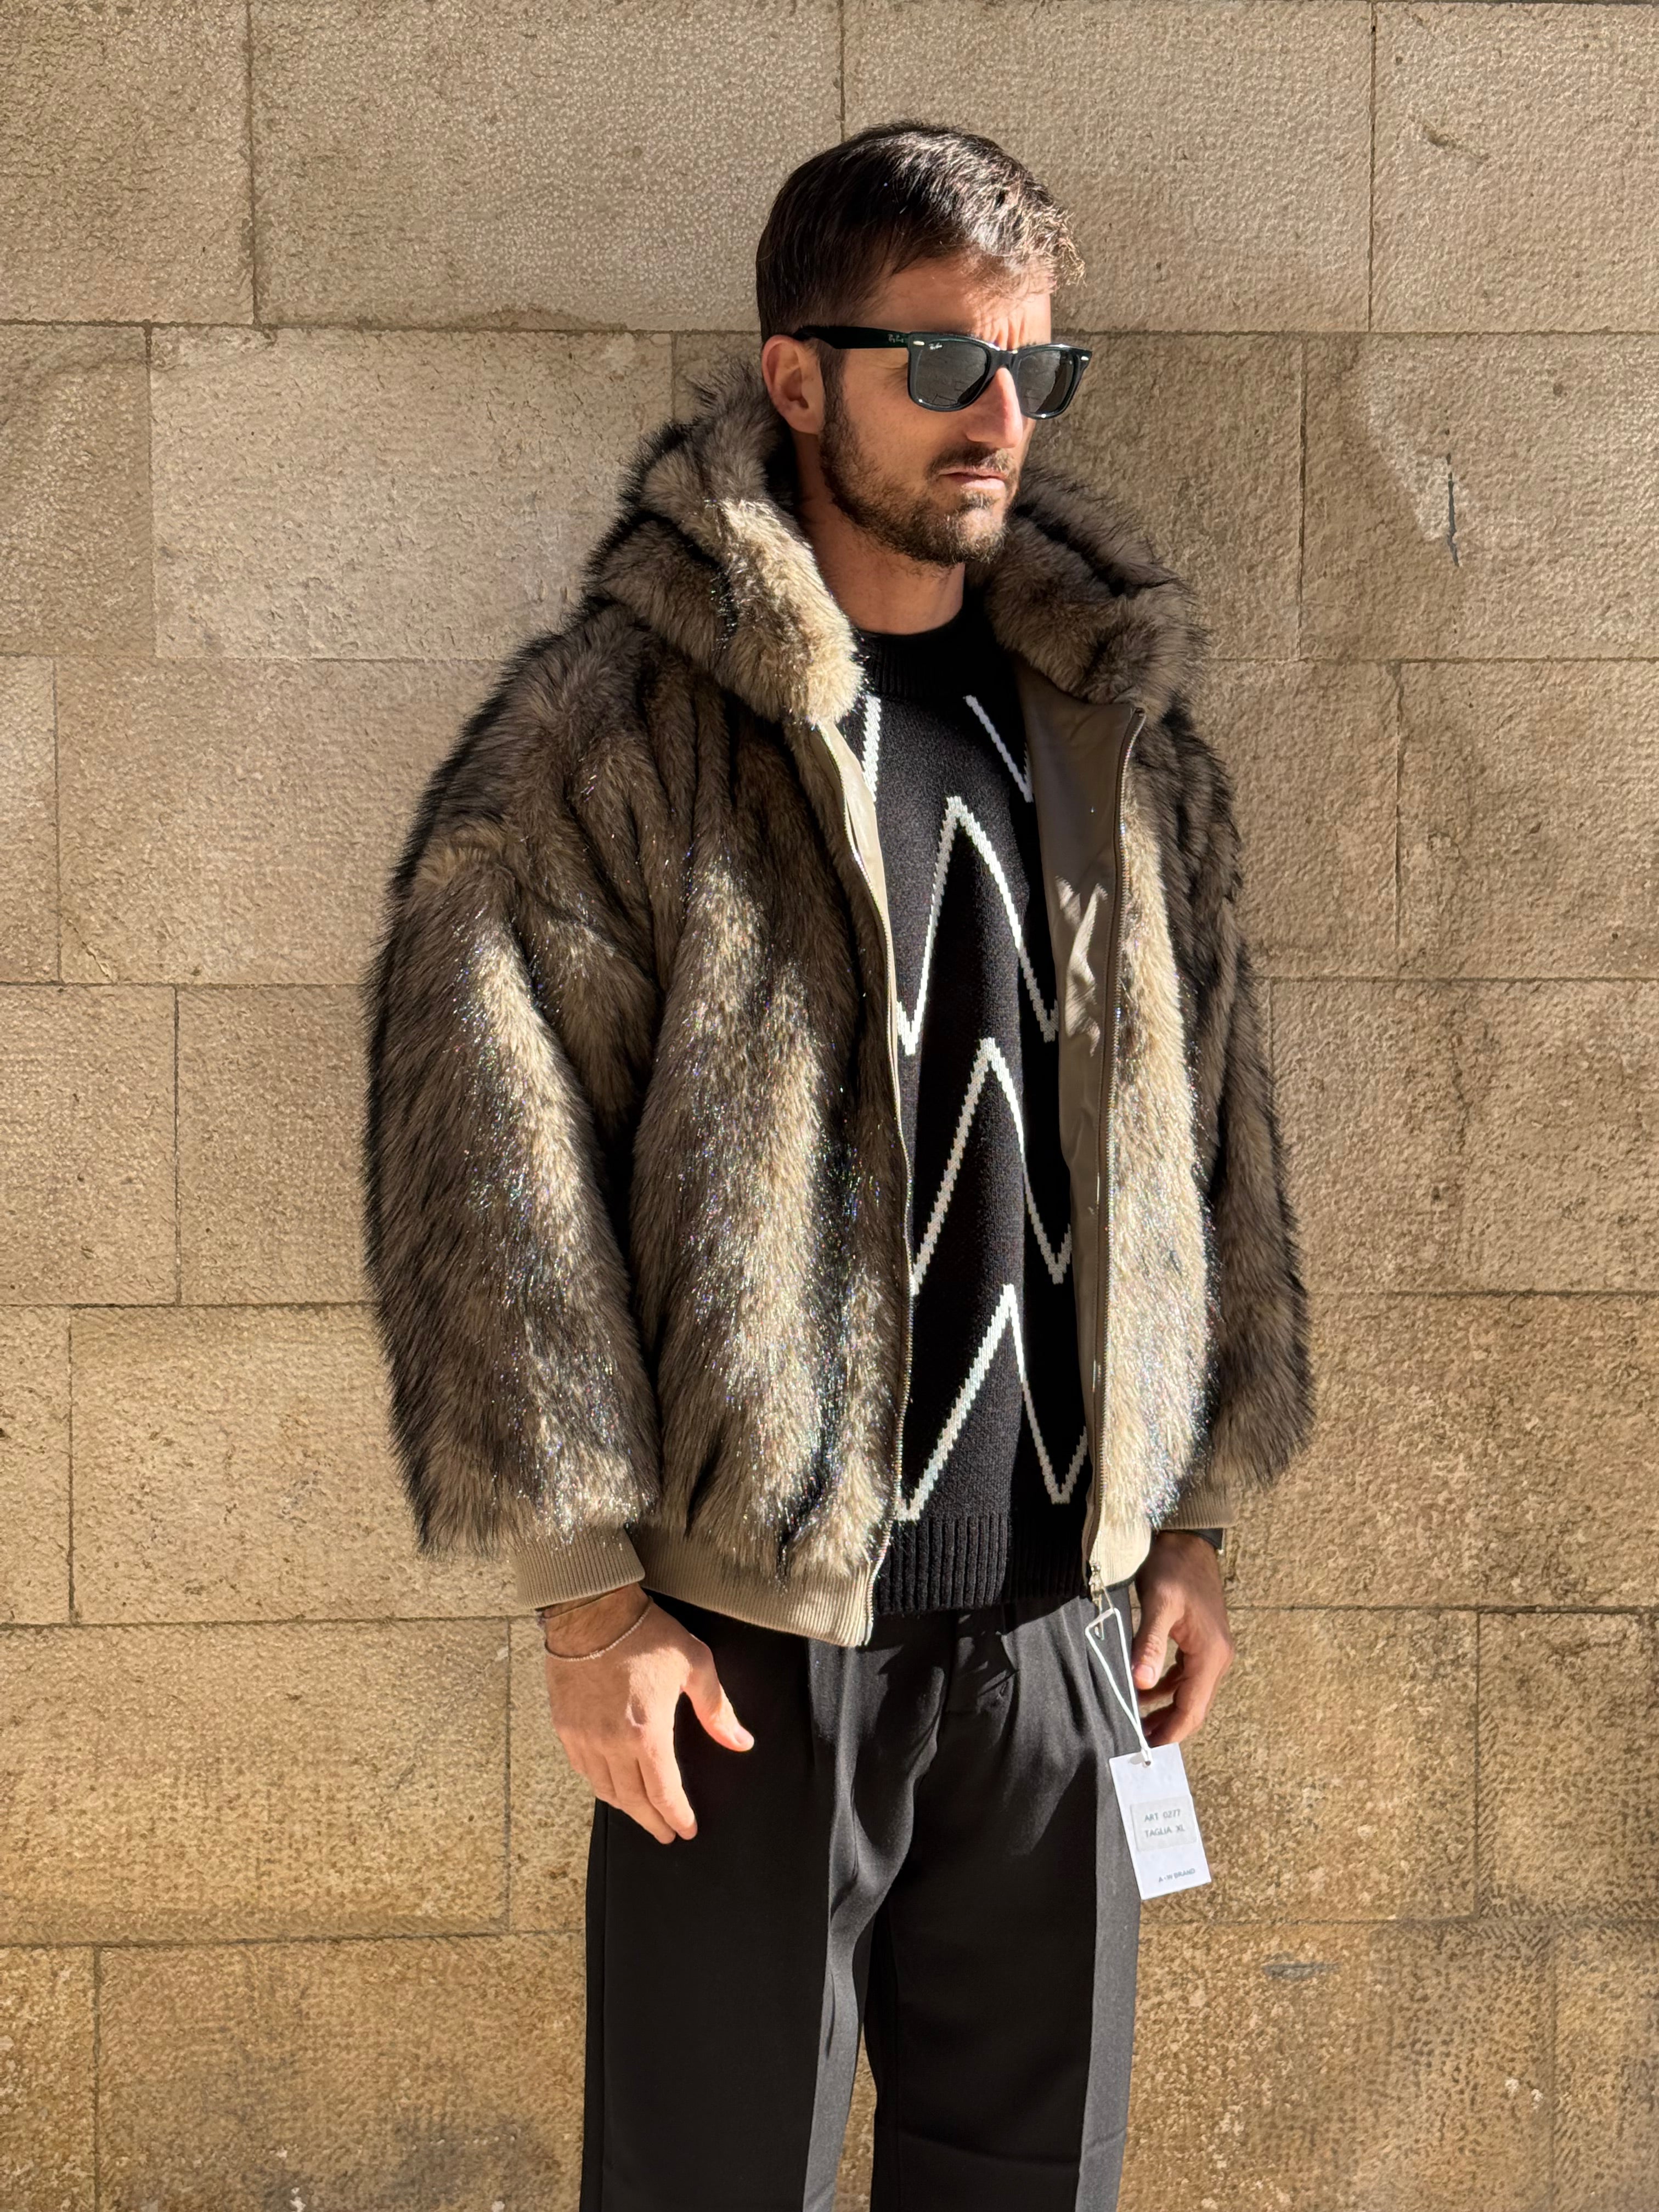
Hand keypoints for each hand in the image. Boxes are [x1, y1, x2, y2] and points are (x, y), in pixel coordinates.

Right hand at [540, 1583, 753, 1844]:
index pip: (665, 1792)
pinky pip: (583, 1770)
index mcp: (647, 1733)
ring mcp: (584, 1738)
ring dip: (626, 1807)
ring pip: (605, 1790)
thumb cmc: (646, 1634)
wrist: (592, 1612)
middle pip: (633, 1801)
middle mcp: (611, 1744)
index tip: (687, 1830)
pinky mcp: (565, 1727)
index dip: (677, 1816)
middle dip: (653, 1821)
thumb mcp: (695, 1665)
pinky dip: (600, 1784)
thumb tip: (740, 1742)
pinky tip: (611, 1784)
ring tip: (642, 1812)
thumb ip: (716, 1709)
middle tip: (665, 1833)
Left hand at [1129, 1532, 1235, 1747]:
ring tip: (1138, 1719)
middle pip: (1194, 1705)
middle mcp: (1217, 1657)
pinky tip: (1147, 1689)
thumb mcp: (1159, 1603)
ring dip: (1167, 1708)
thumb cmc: (1174, 1567)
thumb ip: (1150, 1644)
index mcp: (1210, 1654)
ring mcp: (1212, 1649)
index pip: (1192, 1708)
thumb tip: (1141, 1683)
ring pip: (1190, 1692)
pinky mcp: (1202, 1641)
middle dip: (1169, 1726)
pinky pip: (1187, 1675)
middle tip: (1138, 1740)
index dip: (1171, 1732)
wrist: (1189, 1539)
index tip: (1148, 1749)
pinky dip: (1169, 1687)